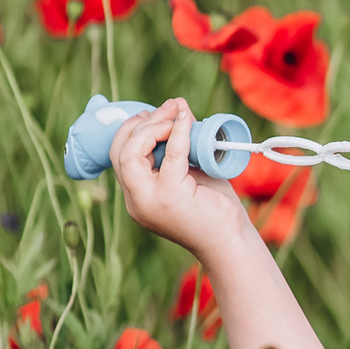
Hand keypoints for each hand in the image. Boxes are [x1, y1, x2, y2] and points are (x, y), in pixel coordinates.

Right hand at [108, 97, 250, 256]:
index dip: (131, 131)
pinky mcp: (171, 197)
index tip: (152, 113)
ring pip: (131, 155)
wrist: (231, 241)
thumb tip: (178, 107)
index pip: (119, 157)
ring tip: (174, 114)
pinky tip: (186, 120)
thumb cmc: (214, 209)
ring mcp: (149, 200)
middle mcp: (136, 200)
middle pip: (120, 153)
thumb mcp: (191, 172)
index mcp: (137, 196)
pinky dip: (178, 133)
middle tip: (167, 108)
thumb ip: (181, 146)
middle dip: (141, 125)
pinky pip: (170, 157)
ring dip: (153, 128)